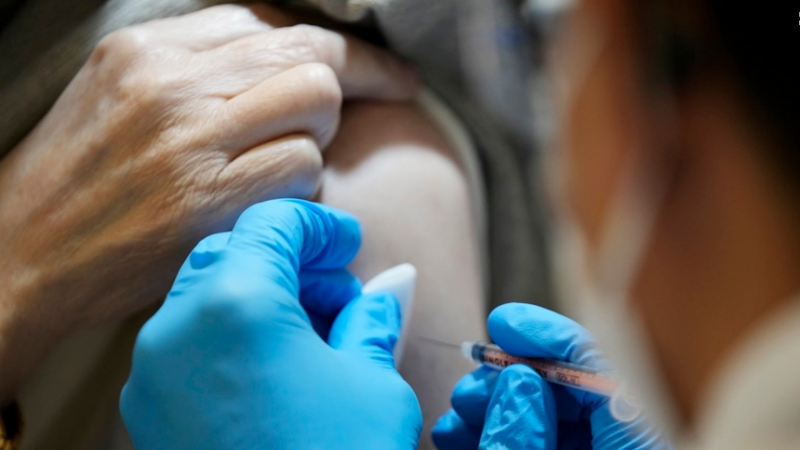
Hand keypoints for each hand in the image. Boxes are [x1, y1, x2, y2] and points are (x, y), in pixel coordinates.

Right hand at [0, 4, 415, 397]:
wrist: (23, 253)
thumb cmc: (79, 180)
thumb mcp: (121, 93)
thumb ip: (199, 67)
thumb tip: (282, 54)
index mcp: (147, 48)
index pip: (268, 19)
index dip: (330, 43)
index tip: (366, 65)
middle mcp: (172, 82)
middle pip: (308, 53)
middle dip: (357, 78)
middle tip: (366, 104)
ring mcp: (191, 138)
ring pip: (317, 103)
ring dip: (320, 135)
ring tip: (286, 162)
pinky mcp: (209, 198)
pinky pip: (305, 167)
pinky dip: (306, 184)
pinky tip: (272, 200)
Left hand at [120, 199, 421, 449]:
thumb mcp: (371, 382)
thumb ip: (373, 318)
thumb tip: (392, 285)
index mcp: (236, 302)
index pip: (273, 223)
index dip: (321, 226)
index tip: (351, 245)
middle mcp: (177, 329)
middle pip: (233, 252)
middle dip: (290, 261)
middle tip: (340, 293)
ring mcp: (154, 374)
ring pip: (205, 297)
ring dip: (261, 295)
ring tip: (317, 334)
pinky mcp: (151, 414)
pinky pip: (187, 345)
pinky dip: (232, 335)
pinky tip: (280, 367)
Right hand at [431, 303, 670, 449]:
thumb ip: (522, 435)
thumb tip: (517, 377)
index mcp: (630, 447)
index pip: (601, 375)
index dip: (550, 338)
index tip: (502, 323)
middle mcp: (616, 445)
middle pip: (569, 390)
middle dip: (509, 377)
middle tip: (468, 383)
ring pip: (546, 414)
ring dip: (495, 404)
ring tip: (457, 411)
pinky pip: (536, 437)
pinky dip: (498, 428)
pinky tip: (462, 432)